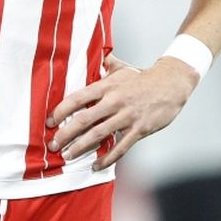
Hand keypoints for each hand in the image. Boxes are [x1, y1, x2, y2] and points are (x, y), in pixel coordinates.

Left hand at [47, 53, 196, 169]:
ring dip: (80, 147)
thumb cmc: (143, 77)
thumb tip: (89, 54)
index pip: (77, 98)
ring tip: (68, 156)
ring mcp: (126, 117)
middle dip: (65, 134)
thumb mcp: (121, 67)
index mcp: (107, 86)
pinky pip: (120, 148)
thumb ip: (103, 64)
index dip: (60, 111)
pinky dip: (107, 159)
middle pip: (84, 119)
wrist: (171, 85)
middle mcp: (114, 101)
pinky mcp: (138, 130)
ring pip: (98, 135)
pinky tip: (96, 166)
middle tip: (53, 144)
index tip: (49, 121)